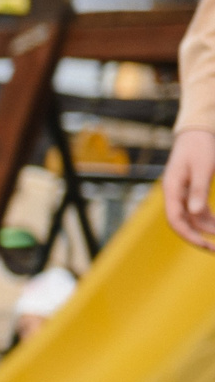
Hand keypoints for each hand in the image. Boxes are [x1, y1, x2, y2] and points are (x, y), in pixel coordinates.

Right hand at [166, 128, 214, 251]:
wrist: (197, 132)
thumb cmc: (200, 147)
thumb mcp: (203, 168)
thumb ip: (198, 190)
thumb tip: (195, 213)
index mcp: (172, 189)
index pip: (175, 219)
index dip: (188, 235)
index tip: (205, 244)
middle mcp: (174, 194)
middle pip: (181, 223)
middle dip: (197, 238)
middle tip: (214, 249)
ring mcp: (181, 194)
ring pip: (191, 219)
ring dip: (205, 230)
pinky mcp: (190, 192)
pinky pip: (197, 211)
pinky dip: (208, 220)